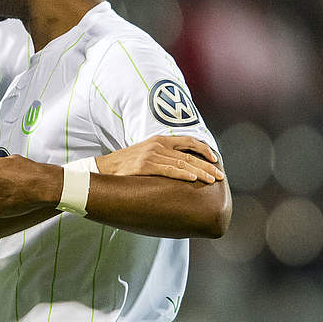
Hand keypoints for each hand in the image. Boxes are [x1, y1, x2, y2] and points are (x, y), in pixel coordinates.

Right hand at [96, 135, 223, 182]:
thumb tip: (179, 169)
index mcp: (159, 140)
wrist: (102, 168)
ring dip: (200, 172)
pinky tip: (193, 179)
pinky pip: (169, 171)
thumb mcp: (144, 154)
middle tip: (220, 176)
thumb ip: (161, 157)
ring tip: (212, 180)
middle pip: (189, 155)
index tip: (216, 160)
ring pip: (183, 164)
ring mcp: (151, 155)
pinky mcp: (145, 166)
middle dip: (208, 166)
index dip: (204, 150)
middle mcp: (157, 145)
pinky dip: (183, 175)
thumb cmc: (124, 165)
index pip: (188, 141)